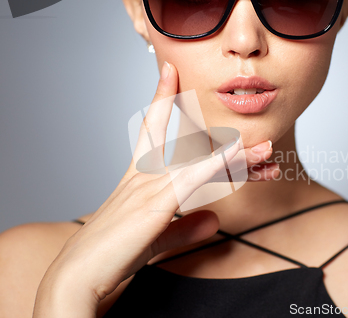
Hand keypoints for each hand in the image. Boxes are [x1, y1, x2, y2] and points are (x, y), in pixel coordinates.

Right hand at [33, 62, 278, 316]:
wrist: (79, 275)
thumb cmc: (110, 253)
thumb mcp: (154, 238)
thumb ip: (186, 228)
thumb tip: (214, 219)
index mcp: (139, 177)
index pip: (153, 127)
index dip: (162, 98)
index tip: (171, 73)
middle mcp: (144, 174)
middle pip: (189, 145)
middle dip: (222, 138)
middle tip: (258, 138)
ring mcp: (149, 186)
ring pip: (202, 162)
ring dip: (238, 156)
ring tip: (267, 150)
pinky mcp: (155, 204)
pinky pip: (194, 179)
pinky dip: (220, 166)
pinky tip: (241, 155)